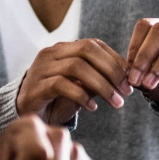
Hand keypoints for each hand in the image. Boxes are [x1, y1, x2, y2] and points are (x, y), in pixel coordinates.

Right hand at [16, 39, 132, 125]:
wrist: (27, 115)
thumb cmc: (57, 100)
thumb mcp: (81, 86)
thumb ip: (98, 78)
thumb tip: (126, 78)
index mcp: (63, 49)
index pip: (93, 44)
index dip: (115, 59)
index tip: (130, 78)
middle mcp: (51, 53)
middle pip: (86, 50)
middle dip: (111, 70)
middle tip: (126, 91)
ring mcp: (41, 68)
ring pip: (76, 67)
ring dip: (101, 85)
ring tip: (116, 102)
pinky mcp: (35, 87)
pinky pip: (61, 85)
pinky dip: (81, 95)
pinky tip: (93, 107)